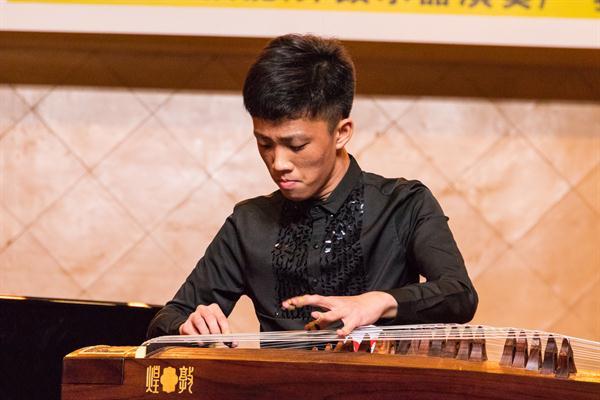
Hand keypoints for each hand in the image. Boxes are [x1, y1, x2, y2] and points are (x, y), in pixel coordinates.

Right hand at [178, 303, 236, 346]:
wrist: (193, 330)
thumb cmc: (209, 329)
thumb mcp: (219, 330)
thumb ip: (226, 336)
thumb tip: (234, 344)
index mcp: (214, 308)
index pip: (222, 318)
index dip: (226, 330)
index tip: (228, 340)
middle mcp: (203, 309)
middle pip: (211, 318)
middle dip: (215, 331)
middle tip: (218, 341)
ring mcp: (193, 316)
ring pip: (199, 322)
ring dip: (205, 333)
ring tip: (208, 342)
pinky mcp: (185, 324)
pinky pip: (190, 330)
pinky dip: (196, 337)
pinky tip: (200, 342)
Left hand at [281, 292, 397, 336]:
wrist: (373, 302)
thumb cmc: (352, 306)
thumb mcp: (337, 308)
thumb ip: (324, 314)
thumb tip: (311, 317)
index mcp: (330, 301)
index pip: (312, 299)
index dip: (298, 300)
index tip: (286, 303)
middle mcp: (336, 304)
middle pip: (317, 300)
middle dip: (303, 301)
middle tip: (291, 304)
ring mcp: (346, 311)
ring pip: (332, 314)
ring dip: (323, 316)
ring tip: (314, 317)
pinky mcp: (356, 319)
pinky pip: (348, 326)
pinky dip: (344, 330)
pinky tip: (340, 334)